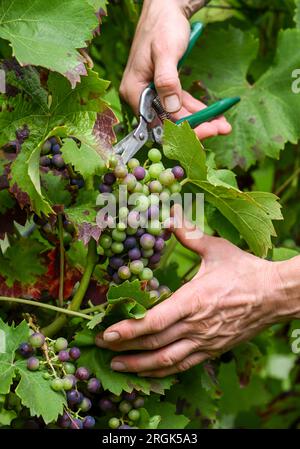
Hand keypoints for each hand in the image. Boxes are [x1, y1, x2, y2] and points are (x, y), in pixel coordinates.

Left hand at [96, 206, 286, 376]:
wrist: (275, 295)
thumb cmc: (245, 271)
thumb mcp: (216, 249)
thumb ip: (189, 234)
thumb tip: (168, 214)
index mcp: (194, 300)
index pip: (156, 321)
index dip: (129, 330)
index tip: (107, 333)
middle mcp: (197, 326)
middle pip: (155, 344)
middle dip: (124, 348)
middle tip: (100, 347)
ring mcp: (205, 342)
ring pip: (167, 361)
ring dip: (139, 366)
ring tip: (116, 366)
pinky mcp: (213, 350)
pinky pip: (183, 366)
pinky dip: (162, 371)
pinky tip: (148, 371)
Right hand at [120, 0, 231, 139]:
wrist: (166, 8)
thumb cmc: (163, 26)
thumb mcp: (166, 51)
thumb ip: (167, 80)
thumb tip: (172, 108)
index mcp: (135, 90)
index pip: (158, 121)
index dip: (182, 130)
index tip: (206, 133)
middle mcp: (141, 96)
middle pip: (169, 122)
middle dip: (195, 128)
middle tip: (221, 129)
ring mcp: (153, 94)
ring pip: (177, 115)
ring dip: (200, 121)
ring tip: (223, 125)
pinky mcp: (164, 89)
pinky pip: (181, 105)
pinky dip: (197, 110)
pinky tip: (214, 114)